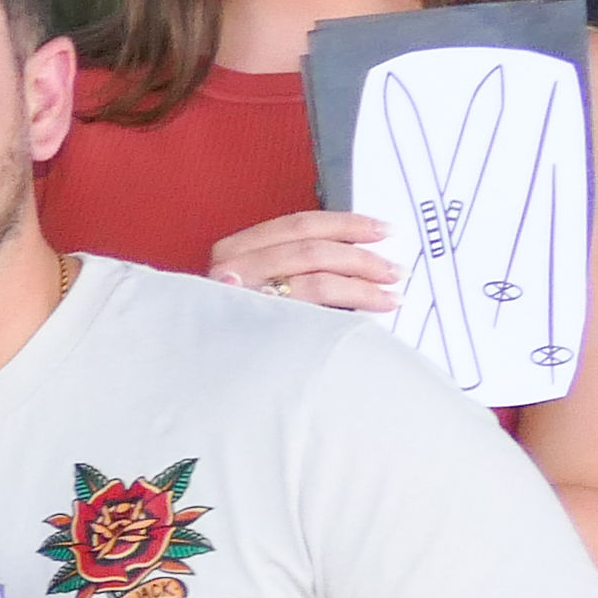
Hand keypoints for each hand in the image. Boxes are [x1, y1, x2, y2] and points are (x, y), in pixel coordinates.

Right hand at [209, 206, 398, 312]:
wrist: (202, 374)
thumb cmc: (232, 329)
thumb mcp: (253, 286)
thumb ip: (286, 266)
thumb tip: (350, 254)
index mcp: (235, 249)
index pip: (298, 225)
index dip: (345, 224)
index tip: (381, 230)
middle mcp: (233, 266)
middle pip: (311, 248)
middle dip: (361, 256)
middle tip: (394, 269)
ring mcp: (242, 296)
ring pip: (317, 276)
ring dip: (363, 281)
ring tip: (392, 291)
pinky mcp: (256, 323)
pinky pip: (313, 307)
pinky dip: (351, 303)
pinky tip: (374, 308)